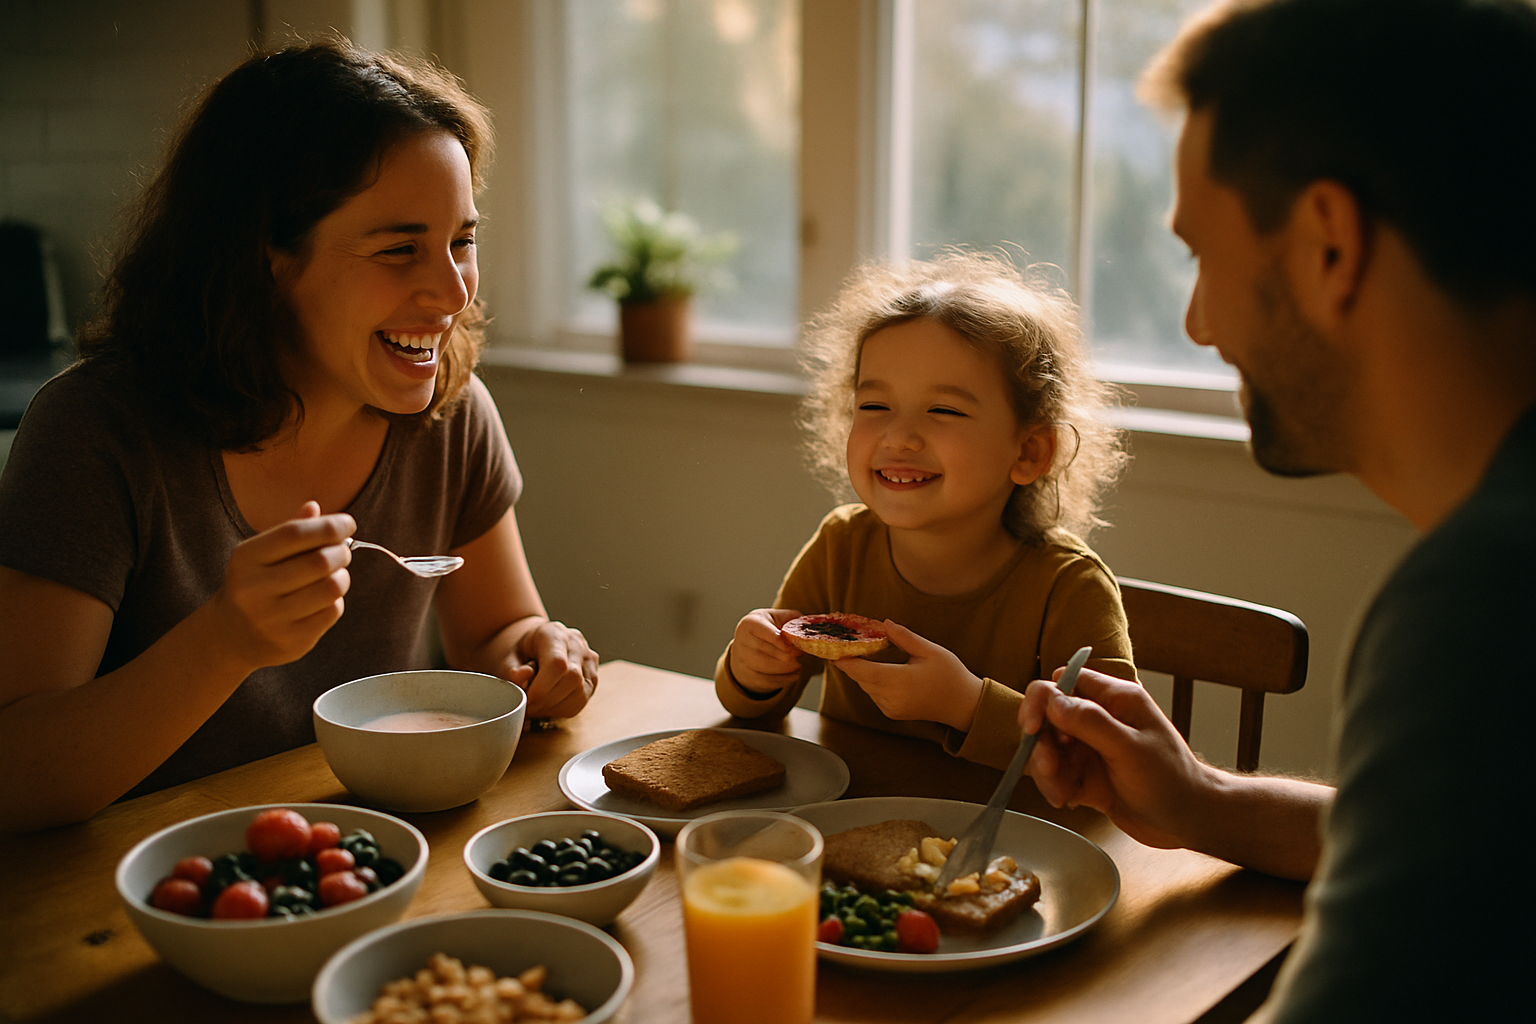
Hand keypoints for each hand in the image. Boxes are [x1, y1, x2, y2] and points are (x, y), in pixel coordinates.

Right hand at [208, 501, 353, 670]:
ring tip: (336, 574)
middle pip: (319, 562)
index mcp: (246, 558)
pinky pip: (332, 612)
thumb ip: (290, 530)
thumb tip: (314, 507)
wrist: (232, 635)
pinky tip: (325, 598)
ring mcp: (271, 618)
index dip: (329, 525)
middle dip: (341, 552)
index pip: (295, 533)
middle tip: (343, 551)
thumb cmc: (257, 583)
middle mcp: (254, 588)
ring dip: (343, 576)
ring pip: (331, 588)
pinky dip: (336, 600)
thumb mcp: (263, 553)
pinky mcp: (291, 640)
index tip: (348, 523)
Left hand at [509, 620, 597, 718]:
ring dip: (555, 707)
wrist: (532, 646)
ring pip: (580, 692)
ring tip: (537, 707)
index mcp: (555, 633)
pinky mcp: (593, 677)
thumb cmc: (519, 652)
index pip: (557, 663)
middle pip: (572, 679)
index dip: (541, 689)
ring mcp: (588, 660)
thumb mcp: (507, 656)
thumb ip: (512, 669)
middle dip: (547, 701)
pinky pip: (582, 700)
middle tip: (528, 708)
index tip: (525, 701)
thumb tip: (522, 679)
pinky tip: (548, 707)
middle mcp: (577, 644)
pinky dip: (563, 709)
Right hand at [728, 608, 804, 693]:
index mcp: (750, 623)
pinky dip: (785, 679)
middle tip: (800, 653)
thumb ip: (793, 619)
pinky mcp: (748, 676)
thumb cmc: (767, 628)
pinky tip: (795, 673)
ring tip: (798, 663)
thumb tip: (809, 626)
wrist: (748, 645)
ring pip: (767, 668)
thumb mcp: (778, 618)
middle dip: (787, 654)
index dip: (777, 639)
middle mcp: (742, 641)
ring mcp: (743, 660)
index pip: (761, 631)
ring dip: (787, 668)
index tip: (790, 646)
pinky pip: (768, 681)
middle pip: (766, 652)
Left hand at [836, 621, 982, 730]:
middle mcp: (891, 698)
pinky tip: (880, 668)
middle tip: (845, 643)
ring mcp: (890, 708)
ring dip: (863, 671)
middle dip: (853, 661)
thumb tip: (884, 624)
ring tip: (861, 652)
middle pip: (861, 678)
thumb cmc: (949, 675)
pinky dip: (872, 681)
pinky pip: (874, 694)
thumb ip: (904, 637)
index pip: (862, 671)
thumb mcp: (929, 650)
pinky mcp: (892, 713)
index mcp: (899, 681)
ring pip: (866, 686)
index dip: (844, 660)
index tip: (832, 648)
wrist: (963, 704)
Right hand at [1019, 667, 1218, 850]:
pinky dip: (1056, 787)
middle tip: (1049, 768)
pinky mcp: (1089, 776)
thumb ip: (1091, 722)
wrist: (1191, 822)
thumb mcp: (1131, 748)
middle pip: (1049, 718)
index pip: (1065, 683)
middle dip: (1042, 744)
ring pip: (1050, 750)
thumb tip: (1052, 700)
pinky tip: (1069, 801)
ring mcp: (1093, 748)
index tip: (1033, 728)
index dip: (1042, 701)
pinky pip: (1059, 775)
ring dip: (1047, 772)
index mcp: (1115, 699)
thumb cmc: (1172, 780)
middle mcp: (1101, 719)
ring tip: (1061, 795)